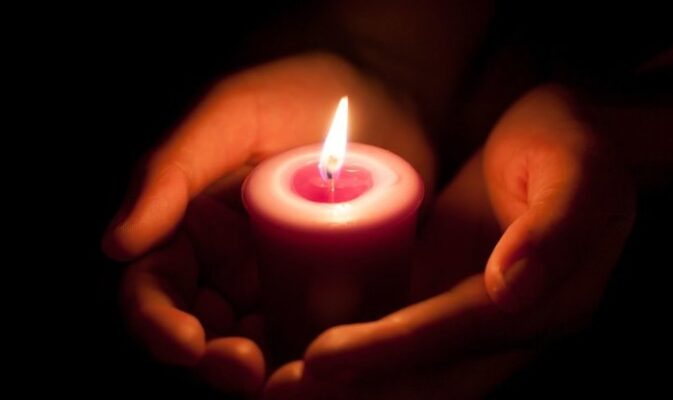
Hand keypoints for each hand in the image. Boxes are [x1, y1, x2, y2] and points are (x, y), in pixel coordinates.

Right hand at [102, 52, 434, 395]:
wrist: (382, 94)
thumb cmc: (297, 93)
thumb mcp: (230, 115)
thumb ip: (171, 171)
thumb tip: (117, 244)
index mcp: (192, 232)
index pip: (156, 291)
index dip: (159, 324)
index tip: (186, 343)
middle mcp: (231, 269)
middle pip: (206, 334)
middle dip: (216, 361)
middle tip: (246, 369)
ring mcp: (286, 287)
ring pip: (263, 348)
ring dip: (269, 372)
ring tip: (290, 378)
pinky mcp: (338, 296)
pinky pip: (322, 340)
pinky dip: (321, 361)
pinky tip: (336, 364)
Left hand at [265, 84, 635, 398]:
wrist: (560, 141)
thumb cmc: (574, 146)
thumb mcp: (577, 171)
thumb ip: (555, 228)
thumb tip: (511, 288)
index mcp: (542, 306)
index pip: (455, 337)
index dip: (388, 354)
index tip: (320, 360)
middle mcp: (501, 328)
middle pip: (425, 375)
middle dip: (353, 387)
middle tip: (279, 388)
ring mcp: (465, 317)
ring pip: (405, 368)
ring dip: (345, 382)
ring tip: (276, 384)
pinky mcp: (440, 298)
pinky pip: (393, 335)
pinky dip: (350, 352)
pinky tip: (295, 349)